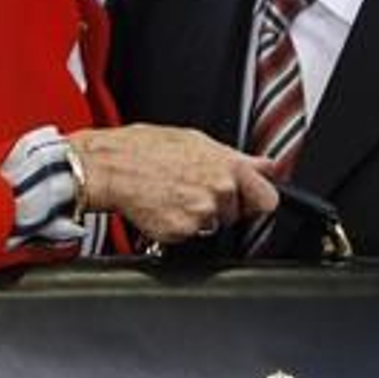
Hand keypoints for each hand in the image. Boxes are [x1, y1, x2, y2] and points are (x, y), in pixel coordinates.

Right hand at [68, 124, 277, 243]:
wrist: (109, 167)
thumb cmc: (146, 149)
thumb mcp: (197, 141)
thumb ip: (237, 158)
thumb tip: (266, 165)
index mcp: (229, 166)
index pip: (269, 199)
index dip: (258, 200)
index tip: (250, 199)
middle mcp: (220, 191)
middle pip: (238, 215)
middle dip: (223, 207)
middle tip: (194, 189)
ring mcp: (201, 214)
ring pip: (212, 226)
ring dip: (198, 217)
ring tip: (174, 194)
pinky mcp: (181, 233)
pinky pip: (189, 236)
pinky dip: (177, 227)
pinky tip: (163, 207)